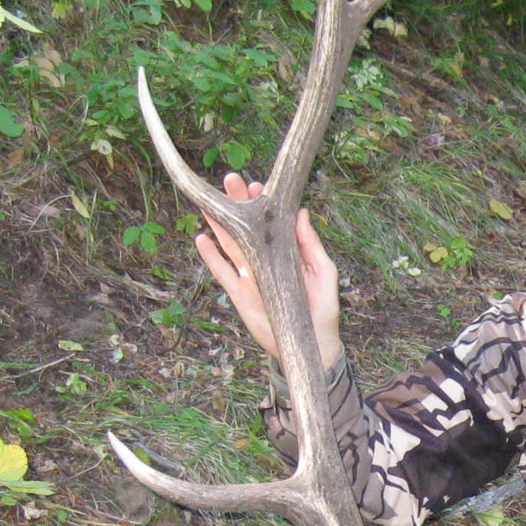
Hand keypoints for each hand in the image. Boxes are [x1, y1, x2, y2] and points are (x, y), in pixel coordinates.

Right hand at [193, 171, 342, 369]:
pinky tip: (202, 239)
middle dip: (237, 204)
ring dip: (219, 224)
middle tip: (229, 181)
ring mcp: (251, 275)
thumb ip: (311, 245)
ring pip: (230, 244)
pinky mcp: (240, 294)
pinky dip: (211, 257)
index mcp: (286, 251)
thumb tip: (301, 213)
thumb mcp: (323, 272)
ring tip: (208, 202)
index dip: (262, 203)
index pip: (270, 222)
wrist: (312, 344)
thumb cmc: (323, 308)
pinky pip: (222, 272)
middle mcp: (265, 259)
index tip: (255, 185)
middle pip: (246, 227)